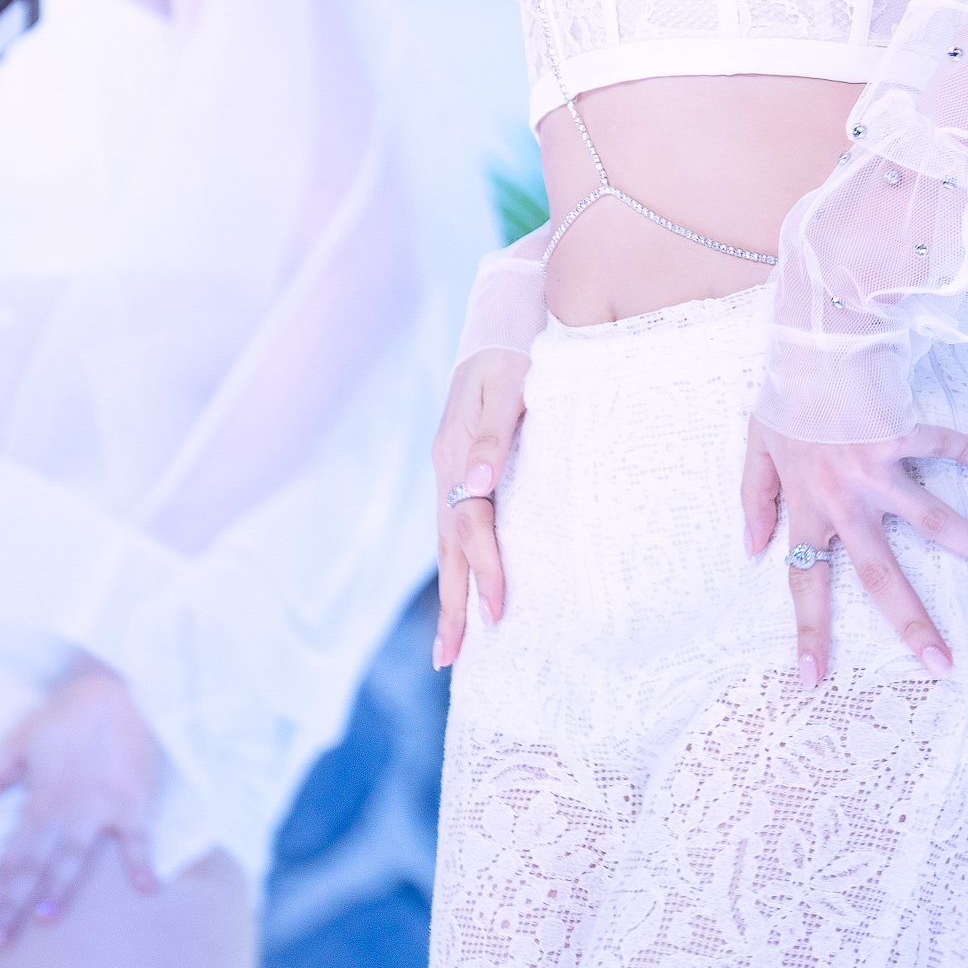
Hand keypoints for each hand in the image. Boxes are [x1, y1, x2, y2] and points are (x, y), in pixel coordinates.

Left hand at [0, 659, 161, 946]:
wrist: (119, 687)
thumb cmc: (67, 717)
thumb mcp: (17, 742)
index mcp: (37, 800)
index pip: (6, 859)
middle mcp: (65, 809)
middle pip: (33, 866)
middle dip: (11, 905)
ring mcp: (102, 806)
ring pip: (75, 854)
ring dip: (60, 887)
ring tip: (46, 919)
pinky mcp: (136, 801)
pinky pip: (139, 837)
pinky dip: (143, 862)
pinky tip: (148, 889)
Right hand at [431, 348, 529, 668]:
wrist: (507, 307)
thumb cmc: (518, 342)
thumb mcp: (510, 379)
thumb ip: (496, 431)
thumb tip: (480, 483)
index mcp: (457, 451)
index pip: (470, 526)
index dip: (486, 571)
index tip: (501, 615)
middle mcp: (449, 464)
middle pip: (449, 547)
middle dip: (453, 603)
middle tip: (451, 660)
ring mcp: (453, 464)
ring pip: (449, 538)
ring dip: (453, 589)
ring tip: (453, 641)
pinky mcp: (465, 460)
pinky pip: (459, 520)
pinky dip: (461, 557)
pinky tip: (470, 577)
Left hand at [741, 414, 967, 687]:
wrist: (805, 342)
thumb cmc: (782, 397)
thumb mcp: (755, 448)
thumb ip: (754, 500)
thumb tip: (752, 551)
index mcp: (808, 508)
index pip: (805, 584)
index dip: (809, 633)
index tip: (814, 681)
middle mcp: (845, 499)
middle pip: (882, 575)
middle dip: (913, 623)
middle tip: (943, 665)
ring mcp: (877, 468)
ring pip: (932, 521)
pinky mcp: (901, 432)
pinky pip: (940, 447)